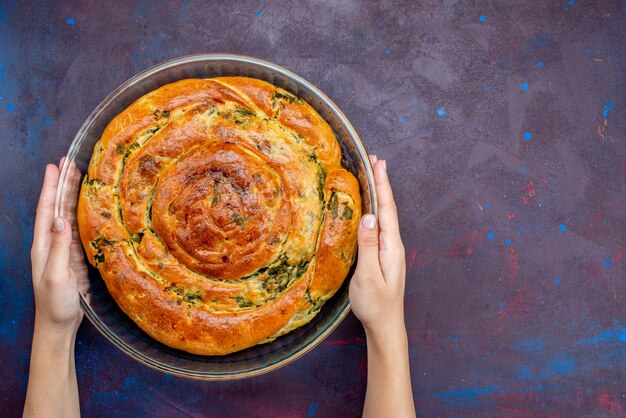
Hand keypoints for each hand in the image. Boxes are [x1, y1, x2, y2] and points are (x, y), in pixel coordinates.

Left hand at [30, 161, 83, 335]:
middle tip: (70, 161)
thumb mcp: (57, 276)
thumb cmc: (54, 304)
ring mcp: (63, 249)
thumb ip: (59, 248)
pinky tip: (89, 204)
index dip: (51, 187)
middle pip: (56, 207)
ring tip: (78, 175)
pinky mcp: (75, 257)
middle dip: (61, 184)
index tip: (56, 166)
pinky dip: (83, 212)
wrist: (58, 325)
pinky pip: (78, 228)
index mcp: (42, 245)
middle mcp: (51, 243)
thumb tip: (61, 219)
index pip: (46, 210)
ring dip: (71, 194)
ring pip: (67, 215)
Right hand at [350, 155, 405, 337]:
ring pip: (385, 215)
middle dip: (382, 183)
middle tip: (375, 160)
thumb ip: (368, 246)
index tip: (378, 163)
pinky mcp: (383, 255)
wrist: (385, 325)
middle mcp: (393, 244)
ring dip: (380, 194)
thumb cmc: (375, 304)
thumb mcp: (369, 275)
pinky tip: (370, 207)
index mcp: (391, 246)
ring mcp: (390, 250)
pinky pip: (380, 225)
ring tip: (373, 175)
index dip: (382, 185)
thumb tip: (368, 216)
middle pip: (388, 208)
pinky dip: (376, 209)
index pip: (387, 209)